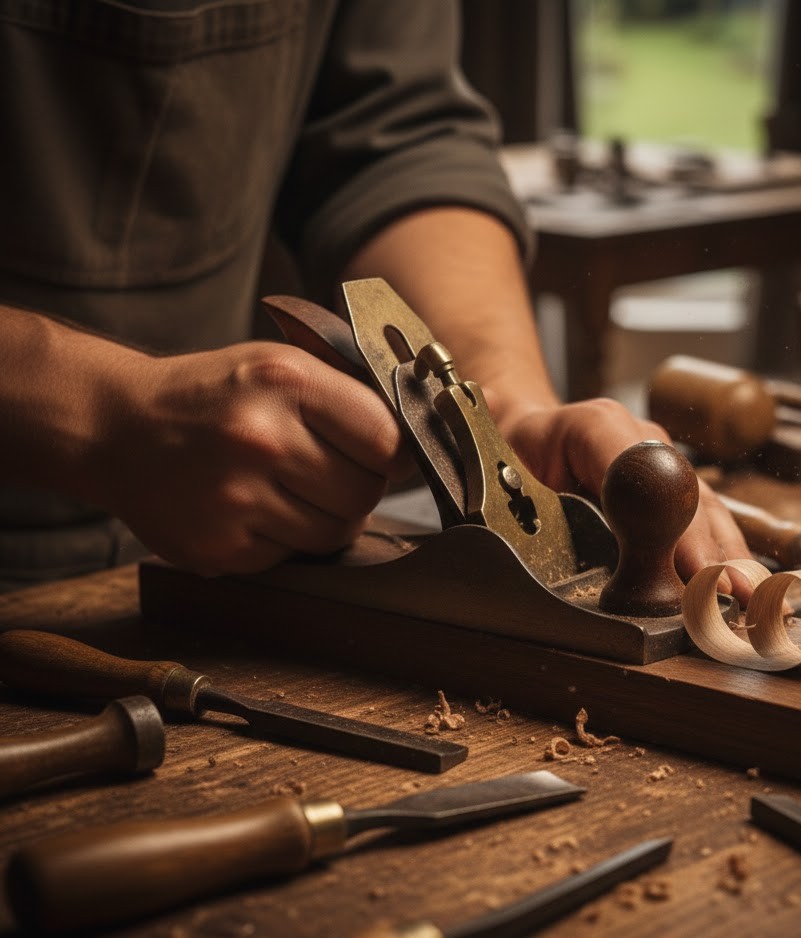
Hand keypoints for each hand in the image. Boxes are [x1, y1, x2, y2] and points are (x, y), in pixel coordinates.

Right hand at [89, 341, 413, 575]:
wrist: (117, 428)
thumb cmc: (210, 395)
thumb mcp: (277, 364)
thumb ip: (346, 396)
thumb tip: (415, 438)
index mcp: (284, 382)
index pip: (385, 438)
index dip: (394, 454)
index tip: (385, 456)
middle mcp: (261, 438)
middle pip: (364, 493)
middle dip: (359, 488)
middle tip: (333, 474)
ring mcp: (237, 499)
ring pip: (334, 534)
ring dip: (327, 519)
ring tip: (294, 491)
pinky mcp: (219, 548)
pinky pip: (290, 558)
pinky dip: (285, 540)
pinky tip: (256, 509)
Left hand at [497, 397, 752, 597]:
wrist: (521, 428)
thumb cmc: (505, 452)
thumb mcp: (494, 472)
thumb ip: (512, 506)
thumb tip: (539, 553)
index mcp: (594, 425)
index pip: (641, 468)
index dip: (668, 521)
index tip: (692, 567)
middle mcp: (640, 437)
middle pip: (686, 493)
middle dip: (711, 549)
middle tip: (733, 595)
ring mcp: (662, 460)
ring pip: (704, 508)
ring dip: (728, 556)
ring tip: (753, 599)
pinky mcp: (670, 487)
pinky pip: (703, 520)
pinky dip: (722, 554)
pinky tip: (744, 587)